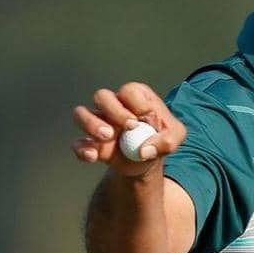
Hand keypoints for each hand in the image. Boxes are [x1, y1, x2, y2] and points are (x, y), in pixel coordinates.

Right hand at [72, 82, 186, 176]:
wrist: (146, 162)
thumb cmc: (161, 140)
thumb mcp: (175, 137)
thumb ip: (168, 140)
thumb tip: (144, 150)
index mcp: (136, 96)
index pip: (129, 90)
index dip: (136, 103)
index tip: (144, 119)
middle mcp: (113, 105)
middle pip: (101, 96)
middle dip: (114, 111)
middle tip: (129, 127)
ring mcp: (99, 122)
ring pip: (81, 113)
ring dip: (92, 124)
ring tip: (108, 137)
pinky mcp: (90, 142)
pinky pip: (78, 143)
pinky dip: (83, 149)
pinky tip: (94, 156)